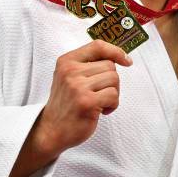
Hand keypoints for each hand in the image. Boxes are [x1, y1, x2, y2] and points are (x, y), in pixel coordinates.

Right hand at [35, 40, 132, 156]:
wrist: (51, 130)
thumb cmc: (66, 103)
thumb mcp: (70, 76)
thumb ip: (89, 64)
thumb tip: (119, 56)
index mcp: (67, 61)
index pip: (98, 46)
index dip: (116, 51)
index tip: (126, 60)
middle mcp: (70, 71)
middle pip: (110, 65)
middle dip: (112, 81)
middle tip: (101, 94)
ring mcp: (78, 86)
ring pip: (114, 79)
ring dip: (113, 93)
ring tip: (100, 102)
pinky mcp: (86, 102)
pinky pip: (113, 95)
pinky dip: (113, 105)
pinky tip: (101, 111)